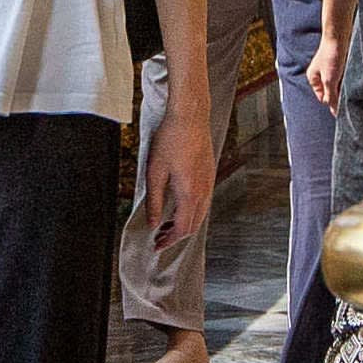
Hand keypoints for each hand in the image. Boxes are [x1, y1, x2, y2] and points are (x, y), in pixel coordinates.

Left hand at [141, 101, 216, 252]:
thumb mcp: (155, 172)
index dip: (169, 240)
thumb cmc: (171, 140)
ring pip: (201, 214)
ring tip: (167, 224)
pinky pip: (204, 201)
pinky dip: (192, 211)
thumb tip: (153, 222)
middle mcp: (203, 191)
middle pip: (194, 225)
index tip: (157, 245)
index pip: (182, 228)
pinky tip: (179, 205)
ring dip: (185, 223)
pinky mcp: (209, 174)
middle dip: (177, 235)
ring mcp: (209, 182)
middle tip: (160, 238)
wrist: (190, 117)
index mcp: (189, 193)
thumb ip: (154, 201)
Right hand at [304, 31, 345, 108]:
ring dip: (344, 85)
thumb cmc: (331, 56)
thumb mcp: (330, 80)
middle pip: (330, 92)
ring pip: (338, 85)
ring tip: (348, 80)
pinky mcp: (338, 65)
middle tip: (347, 91)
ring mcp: (328, 70)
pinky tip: (351, 75)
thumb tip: (333, 112)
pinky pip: (342, 77)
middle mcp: (319, 75)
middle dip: (339, 93)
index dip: (332, 101)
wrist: (339, 37)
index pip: (323, 98)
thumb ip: (331, 97)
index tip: (342, 101)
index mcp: (313, 78)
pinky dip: (346, 79)